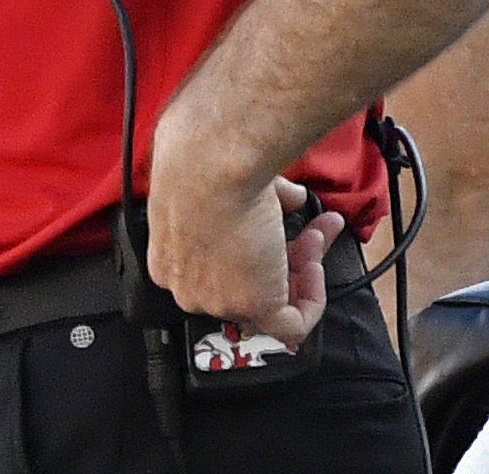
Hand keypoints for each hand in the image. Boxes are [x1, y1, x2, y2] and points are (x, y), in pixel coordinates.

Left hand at [146, 169, 344, 349]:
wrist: (210, 162)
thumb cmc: (203, 161)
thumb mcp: (225, 185)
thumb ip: (259, 198)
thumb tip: (289, 197)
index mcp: (171, 257)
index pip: (220, 270)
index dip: (257, 250)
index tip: (278, 232)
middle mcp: (189, 285)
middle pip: (249, 284)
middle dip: (288, 254)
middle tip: (309, 230)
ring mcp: (218, 299)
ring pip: (271, 300)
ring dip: (303, 267)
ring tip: (317, 233)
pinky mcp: (251, 304)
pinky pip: (291, 326)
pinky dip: (312, 300)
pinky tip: (315, 266)